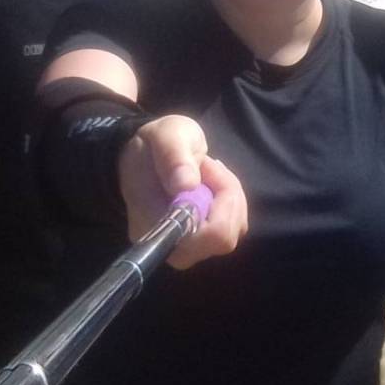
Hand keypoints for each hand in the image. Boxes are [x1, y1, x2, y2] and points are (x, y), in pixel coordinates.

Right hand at [118, 114, 247, 268]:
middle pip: (223, 238)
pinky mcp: (203, 242)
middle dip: (226, 196)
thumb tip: (186, 185)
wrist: (150, 154)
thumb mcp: (165, 136)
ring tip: (208, 172)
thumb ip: (173, 157)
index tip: (204, 169)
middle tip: (208, 167)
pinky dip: (232, 200)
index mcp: (152, 227)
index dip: (216, 205)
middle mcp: (170, 247)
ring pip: (233, 231)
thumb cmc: (156, 144)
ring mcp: (189, 248)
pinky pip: (234, 227)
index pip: (200, 239)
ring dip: (229, 195)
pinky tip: (214, 184)